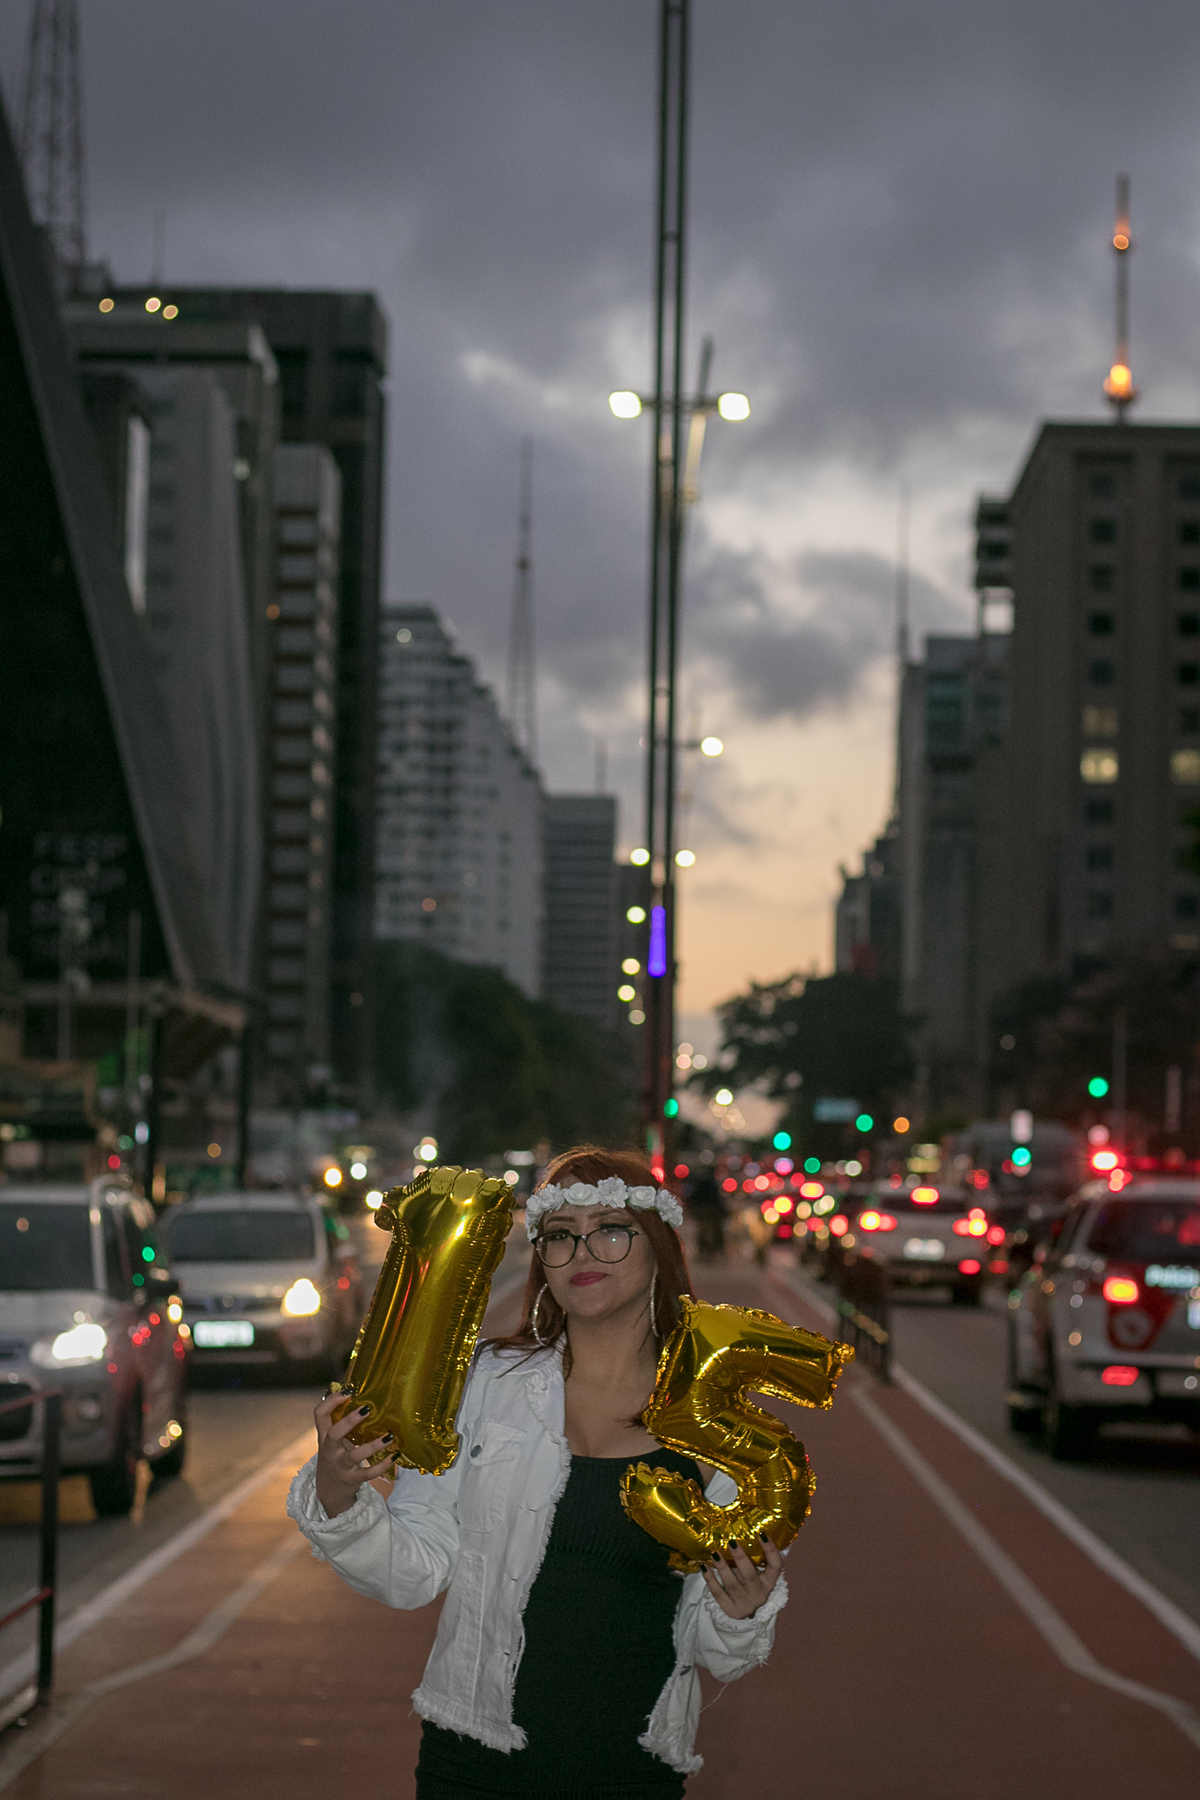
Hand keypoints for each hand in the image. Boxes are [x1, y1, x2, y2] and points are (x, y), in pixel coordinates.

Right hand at [314, 1394, 396, 1518]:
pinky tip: (394, 1456)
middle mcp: (330, 1450)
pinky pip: (368, 1473)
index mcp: (325, 1436)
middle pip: (335, 1433)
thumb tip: (357, 1394)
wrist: (329, 1490)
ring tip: (389, 1436)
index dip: (331, 1401)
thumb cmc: (335, 1456)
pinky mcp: (352, 1478)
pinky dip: (383, 1465)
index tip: (347, 1391)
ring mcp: (341, 1465)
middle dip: (350, 1421)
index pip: (320, 1414)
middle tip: (367, 1409)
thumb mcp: (332, 1440)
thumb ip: (340, 1422)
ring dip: (374, 1445)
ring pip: (356, 1454)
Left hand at [701, 1535, 783, 1619]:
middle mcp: (759, 1594)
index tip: (762, 1533)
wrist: (745, 1610)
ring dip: (722, 1567)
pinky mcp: (730, 1610)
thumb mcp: (757, 1573)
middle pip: (750, 1575)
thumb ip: (753, 1557)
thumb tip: (741, 1528)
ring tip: (714, 1553)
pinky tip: (703, 1566)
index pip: (776, 1566)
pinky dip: (710, 1579)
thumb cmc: (750, 1584)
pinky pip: (718, 1593)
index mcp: (769, 1582)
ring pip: (732, 1584)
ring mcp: (745, 1604)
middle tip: (731, 1542)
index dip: (770, 1550)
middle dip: (740, 1559)